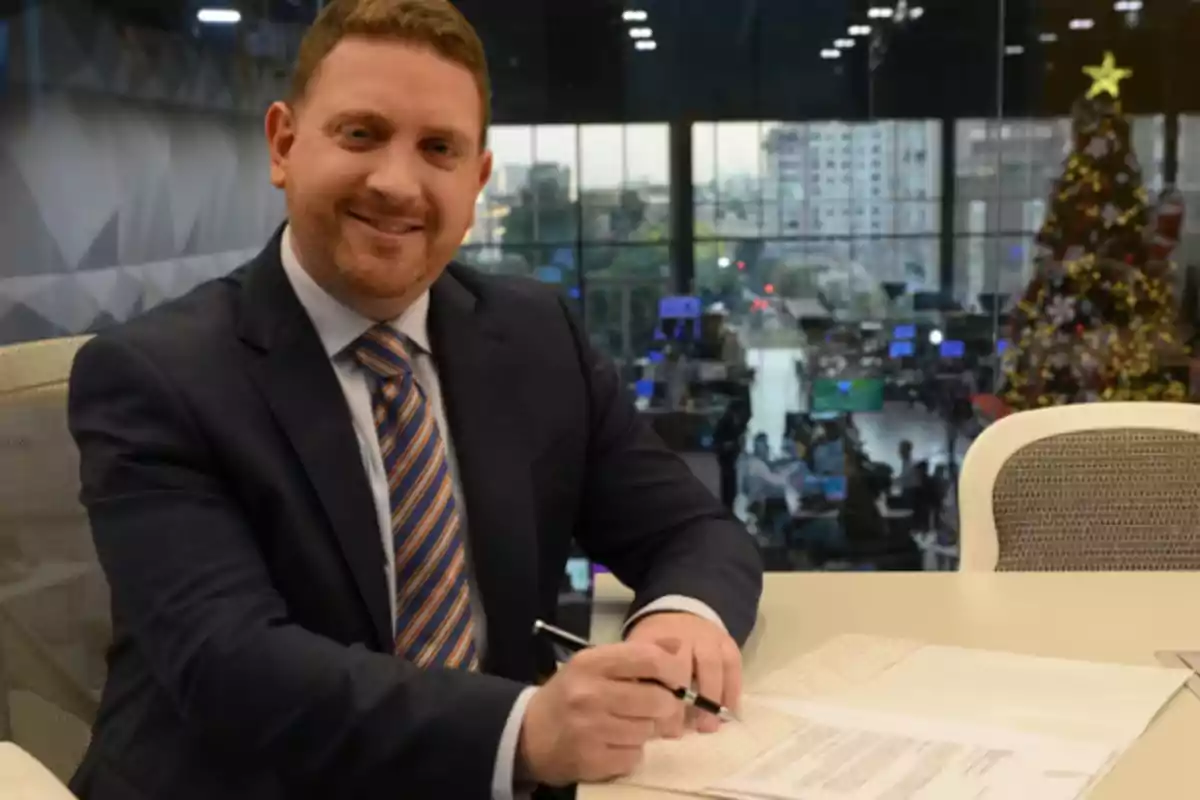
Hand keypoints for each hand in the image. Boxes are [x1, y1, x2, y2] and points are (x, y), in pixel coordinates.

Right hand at [518, 641, 678, 786]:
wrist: (530, 733)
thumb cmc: (570, 693)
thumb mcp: (596, 663)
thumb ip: (636, 653)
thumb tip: (677, 643)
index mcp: (592, 663)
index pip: (649, 659)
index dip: (673, 670)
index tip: (677, 679)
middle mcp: (590, 694)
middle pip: (657, 700)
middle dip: (666, 706)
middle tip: (659, 707)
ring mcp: (590, 729)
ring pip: (648, 731)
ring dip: (647, 730)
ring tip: (629, 724)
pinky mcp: (592, 760)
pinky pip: (634, 757)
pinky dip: (632, 752)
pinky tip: (616, 744)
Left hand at [625, 612, 741, 735]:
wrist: (678, 615)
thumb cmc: (654, 646)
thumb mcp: (637, 656)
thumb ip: (638, 681)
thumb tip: (642, 719)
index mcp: (652, 638)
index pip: (652, 665)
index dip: (655, 693)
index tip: (655, 722)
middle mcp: (681, 635)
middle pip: (682, 666)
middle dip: (681, 701)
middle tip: (680, 731)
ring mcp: (706, 637)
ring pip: (711, 665)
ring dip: (711, 698)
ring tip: (708, 727)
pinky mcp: (727, 642)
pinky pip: (732, 665)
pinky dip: (732, 690)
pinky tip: (728, 713)